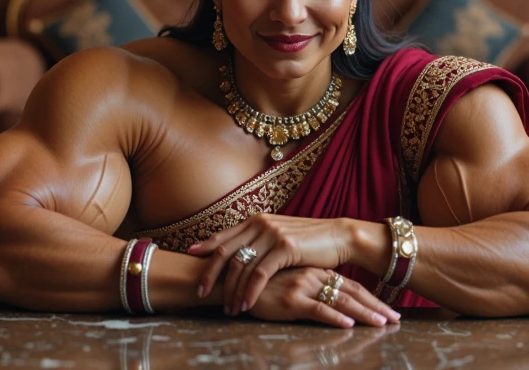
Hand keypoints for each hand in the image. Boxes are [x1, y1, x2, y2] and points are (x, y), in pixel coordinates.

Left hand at [187, 213, 349, 313]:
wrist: (338, 236)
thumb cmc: (309, 241)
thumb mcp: (279, 237)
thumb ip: (259, 242)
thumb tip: (240, 255)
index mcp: (256, 220)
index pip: (224, 236)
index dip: (206, 248)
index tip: (190, 259)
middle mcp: (260, 223)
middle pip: (225, 251)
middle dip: (210, 274)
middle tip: (201, 293)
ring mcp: (272, 234)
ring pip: (241, 266)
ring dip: (232, 290)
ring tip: (228, 308)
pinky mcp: (285, 247)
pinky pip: (260, 273)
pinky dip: (250, 291)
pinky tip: (246, 304)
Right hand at [247, 267, 400, 328]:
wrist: (232, 278)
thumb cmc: (260, 282)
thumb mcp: (289, 280)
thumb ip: (307, 285)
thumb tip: (327, 297)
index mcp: (315, 271)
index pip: (350, 285)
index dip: (371, 298)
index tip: (389, 310)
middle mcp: (313, 275)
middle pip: (352, 292)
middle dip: (376, 307)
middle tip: (397, 320)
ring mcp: (303, 286)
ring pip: (341, 301)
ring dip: (364, 314)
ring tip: (383, 324)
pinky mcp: (291, 299)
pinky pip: (318, 309)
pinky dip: (335, 318)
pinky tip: (350, 325)